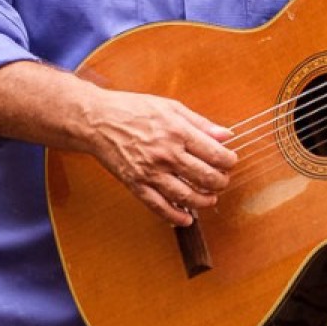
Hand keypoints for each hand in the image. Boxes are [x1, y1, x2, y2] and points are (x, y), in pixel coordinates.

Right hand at [91, 89, 236, 226]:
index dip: (229, 161)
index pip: (215, 154)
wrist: (97, 120)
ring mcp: (150, 172)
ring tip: (210, 199)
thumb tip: (226, 135)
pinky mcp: (136, 184)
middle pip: (205, 177)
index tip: (230, 162)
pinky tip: (186, 219)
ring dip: (204, 202)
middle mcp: (166, 154)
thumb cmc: (132, 109)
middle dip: (220, 182)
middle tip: (222, 180)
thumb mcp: (170, 107)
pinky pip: (159, 206)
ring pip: (186, 196)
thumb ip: (200, 123)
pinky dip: (176, 217)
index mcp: (177, 132)